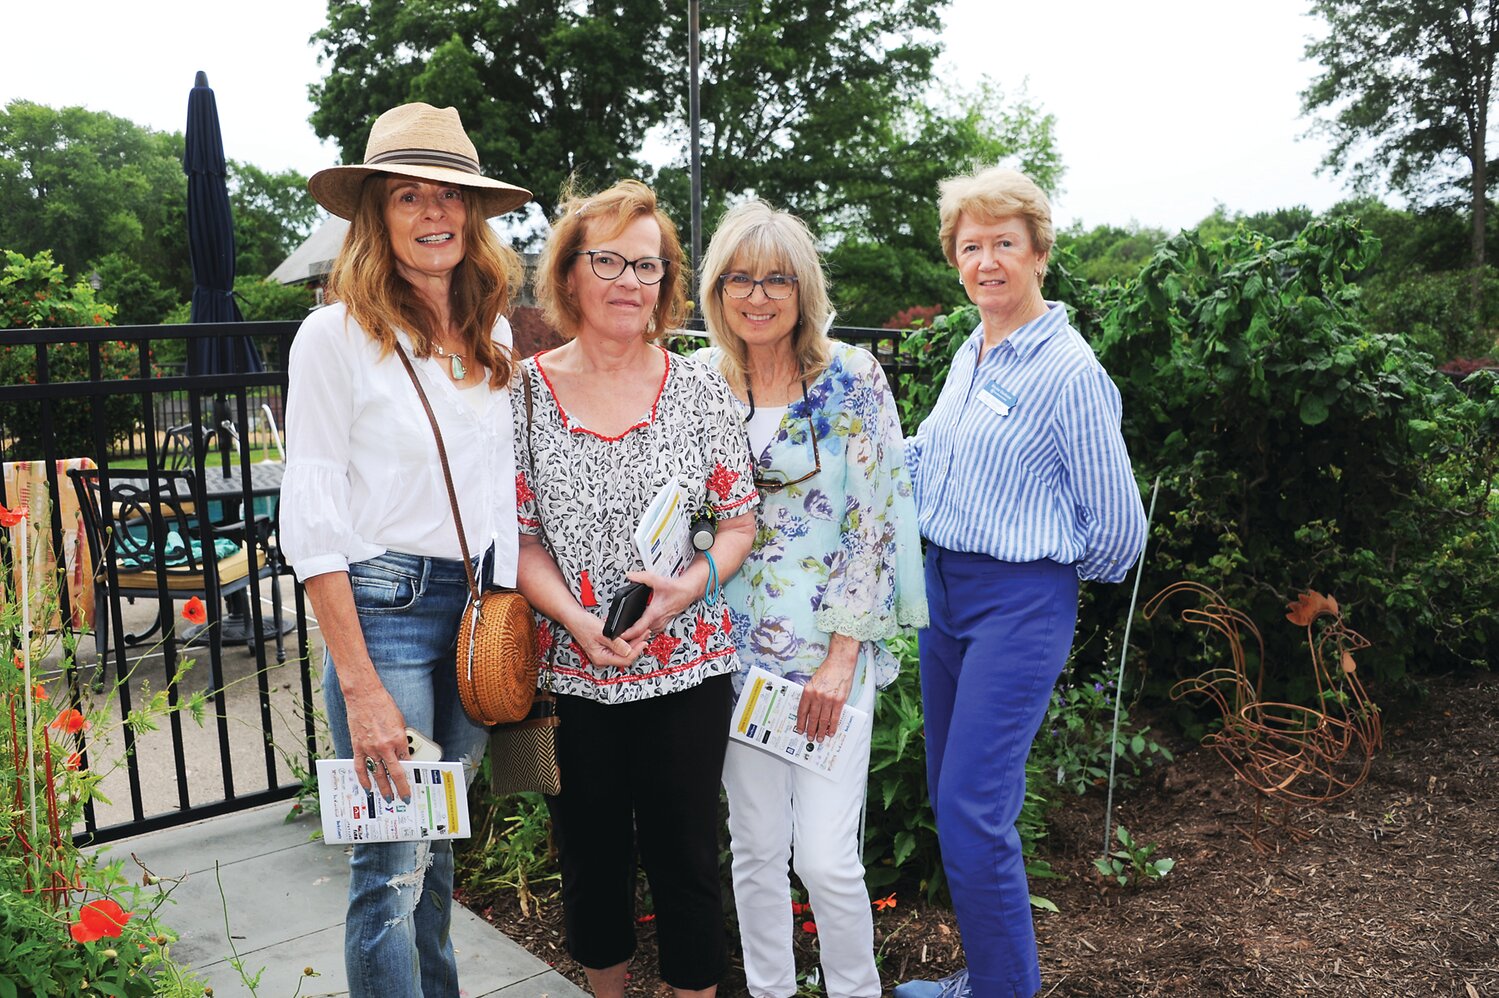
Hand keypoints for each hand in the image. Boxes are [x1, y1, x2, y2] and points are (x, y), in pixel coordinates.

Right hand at [343, 682, 411, 801]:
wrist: (364, 696)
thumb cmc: (383, 705)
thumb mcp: (400, 722)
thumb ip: (402, 740)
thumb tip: (404, 754)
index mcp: (399, 739)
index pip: (407, 762)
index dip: (410, 775)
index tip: (413, 783)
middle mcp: (385, 746)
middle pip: (394, 774)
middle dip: (400, 788)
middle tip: (404, 798)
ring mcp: (370, 748)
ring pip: (378, 774)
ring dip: (383, 788)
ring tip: (388, 798)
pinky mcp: (358, 747)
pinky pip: (361, 768)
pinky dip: (364, 779)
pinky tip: (367, 788)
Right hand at [564, 608, 642, 668]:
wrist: (574, 619)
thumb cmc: (584, 624)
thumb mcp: (602, 633)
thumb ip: (616, 643)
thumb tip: (629, 651)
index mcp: (601, 657)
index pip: (624, 660)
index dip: (636, 651)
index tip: (644, 642)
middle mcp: (602, 659)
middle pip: (625, 656)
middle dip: (636, 646)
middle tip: (645, 635)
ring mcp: (604, 654)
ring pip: (623, 652)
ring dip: (633, 643)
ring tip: (641, 633)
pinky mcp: (605, 648)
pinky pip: (619, 648)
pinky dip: (626, 641)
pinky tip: (632, 635)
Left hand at [617, 569, 699, 644]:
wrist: (689, 591)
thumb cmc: (676, 588)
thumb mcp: (656, 580)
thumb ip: (641, 577)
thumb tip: (630, 575)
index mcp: (655, 612)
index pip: (639, 629)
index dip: (628, 634)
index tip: (619, 636)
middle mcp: (658, 621)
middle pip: (641, 635)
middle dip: (630, 637)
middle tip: (618, 637)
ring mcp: (661, 623)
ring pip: (646, 635)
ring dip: (637, 636)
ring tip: (625, 635)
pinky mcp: (663, 623)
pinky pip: (651, 632)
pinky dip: (644, 632)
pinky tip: (638, 629)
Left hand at [796, 645, 858, 741]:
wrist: (840, 663)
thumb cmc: (827, 671)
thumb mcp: (813, 682)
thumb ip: (811, 695)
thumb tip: (809, 711)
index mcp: (808, 691)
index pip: (802, 711)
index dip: (801, 723)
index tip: (800, 730)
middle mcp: (817, 696)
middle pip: (813, 718)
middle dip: (811, 730)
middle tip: (810, 738)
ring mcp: (828, 699)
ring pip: (823, 720)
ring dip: (821, 731)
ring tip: (820, 738)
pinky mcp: (839, 700)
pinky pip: (835, 717)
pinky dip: (833, 726)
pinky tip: (831, 732)